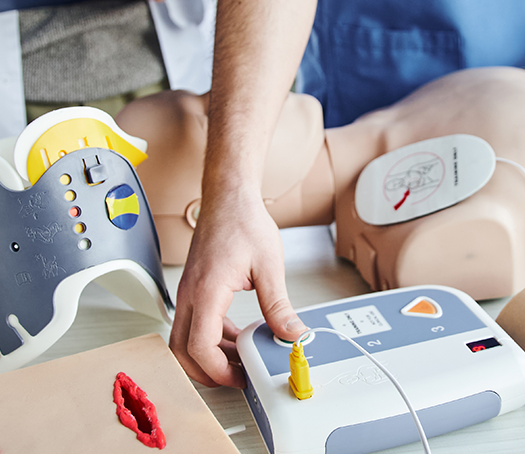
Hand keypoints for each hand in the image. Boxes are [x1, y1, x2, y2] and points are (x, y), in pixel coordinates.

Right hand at [169, 193, 306, 387]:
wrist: (229, 197)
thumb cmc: (243, 221)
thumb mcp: (269, 266)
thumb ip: (278, 305)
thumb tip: (292, 333)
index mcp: (207, 290)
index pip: (199, 346)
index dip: (218, 370)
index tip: (240, 377)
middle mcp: (191, 293)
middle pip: (182, 350)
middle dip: (206, 372)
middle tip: (235, 378)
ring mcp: (189, 291)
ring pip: (186, 338)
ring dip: (210, 355)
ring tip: (241, 359)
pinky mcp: (195, 288)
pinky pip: (195, 323)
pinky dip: (213, 337)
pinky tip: (236, 336)